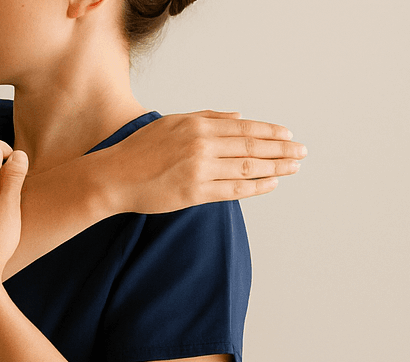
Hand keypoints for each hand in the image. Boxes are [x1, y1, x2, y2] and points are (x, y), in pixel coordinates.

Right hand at [95, 111, 306, 213]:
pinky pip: (234, 190)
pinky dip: (256, 186)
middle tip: (302, 152)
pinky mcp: (194, 193)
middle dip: (282, 150)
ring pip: (248, 168)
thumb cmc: (138, 151)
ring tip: (293, 167)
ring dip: (276, 167)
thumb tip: (239, 116)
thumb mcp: (171, 123)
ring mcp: (200, 170)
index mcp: (197, 126)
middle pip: (253, 147)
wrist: (112, 177)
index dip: (272, 132)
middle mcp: (202, 146)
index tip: (289, 136)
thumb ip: (207, 117)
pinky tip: (271, 184)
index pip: (245, 128)